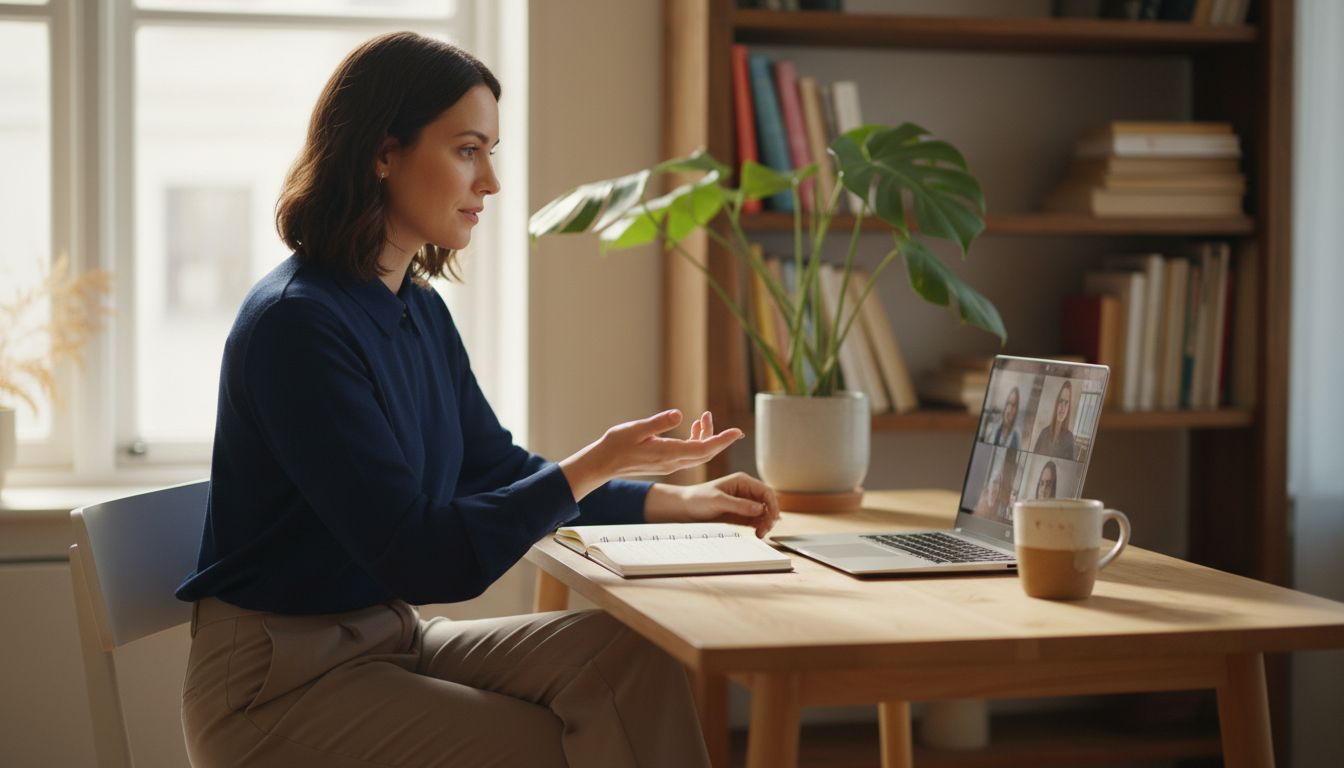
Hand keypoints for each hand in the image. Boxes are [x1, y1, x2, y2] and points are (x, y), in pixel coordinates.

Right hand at [559, 409, 742, 500]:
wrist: (603, 464)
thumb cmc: (616, 445)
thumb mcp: (636, 429)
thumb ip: (659, 423)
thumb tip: (679, 414)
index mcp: (668, 454)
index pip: (703, 448)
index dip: (722, 440)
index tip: (737, 432)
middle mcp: (673, 462)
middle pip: (705, 453)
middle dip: (718, 438)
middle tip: (727, 424)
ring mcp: (669, 465)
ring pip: (698, 454)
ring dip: (706, 437)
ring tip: (704, 417)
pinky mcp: (665, 463)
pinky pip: (688, 454)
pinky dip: (696, 442)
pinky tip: (693, 428)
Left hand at [646, 471, 780, 538]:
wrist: (684, 509)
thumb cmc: (698, 499)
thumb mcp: (718, 500)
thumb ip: (739, 505)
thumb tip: (760, 509)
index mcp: (743, 481)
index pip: (766, 491)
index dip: (772, 505)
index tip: (772, 518)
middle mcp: (746, 491)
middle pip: (768, 503)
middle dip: (770, 516)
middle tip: (764, 530)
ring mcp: (744, 504)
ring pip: (764, 513)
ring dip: (766, 523)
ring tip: (760, 534)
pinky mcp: (741, 515)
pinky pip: (756, 521)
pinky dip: (759, 527)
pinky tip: (757, 533)